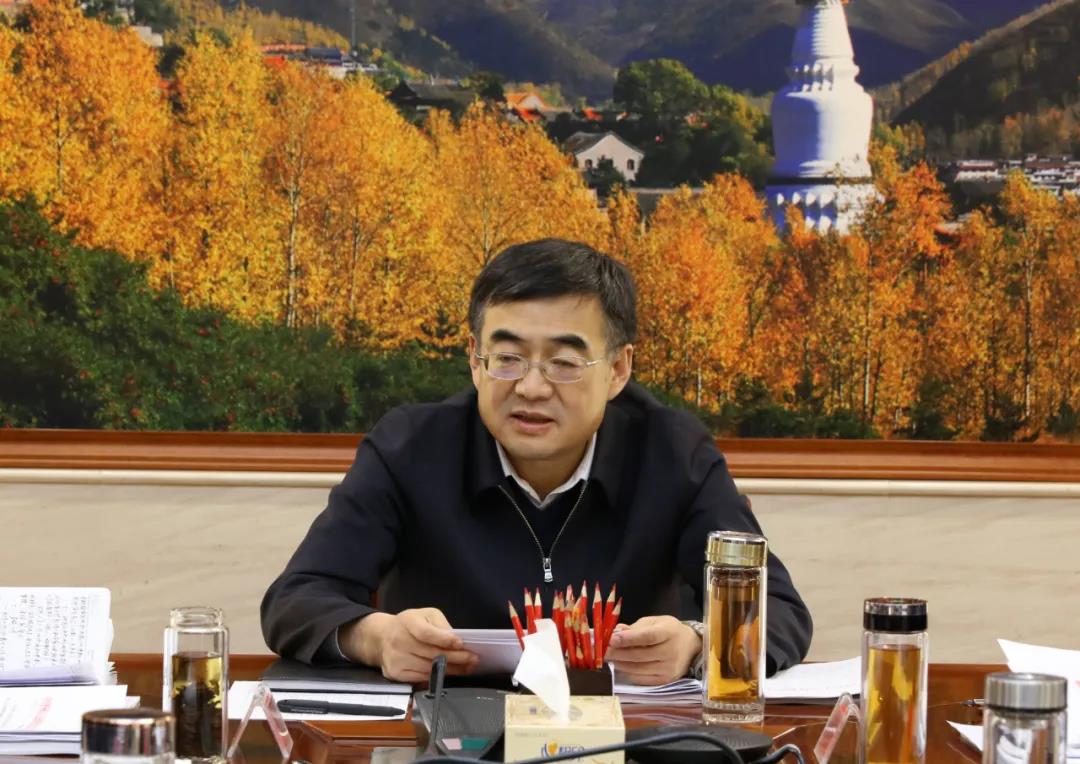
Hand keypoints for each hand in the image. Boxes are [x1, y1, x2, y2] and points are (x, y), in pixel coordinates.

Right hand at [343, 608, 477, 682]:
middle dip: (456, 658)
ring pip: (429, 669)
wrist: (381, 637)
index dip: (444, 639)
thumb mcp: (425, 615)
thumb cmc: (408, 624)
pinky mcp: (396, 674)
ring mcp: (396, 659)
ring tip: (466, 667)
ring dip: (451, 670)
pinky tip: (450, 673)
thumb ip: (440, 625)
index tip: (460, 644)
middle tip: (472, 659)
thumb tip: (454, 639)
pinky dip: (438, 676)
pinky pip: (421, 678)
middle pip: (431, 654)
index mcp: (408, 621)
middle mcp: (399, 641)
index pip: (426, 633)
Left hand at [603, 615, 701, 684]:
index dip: (628, 639)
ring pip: (638, 669)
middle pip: (640, 655)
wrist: (691, 646)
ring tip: (608, 658)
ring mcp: (668, 669)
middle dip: (618, 653)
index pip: (647, 637)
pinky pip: (642, 679)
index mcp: (669, 632)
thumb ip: (635, 628)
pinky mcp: (665, 680)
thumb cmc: (669, 631)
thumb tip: (615, 633)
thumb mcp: (654, 622)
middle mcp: (670, 652)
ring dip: (620, 664)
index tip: (612, 639)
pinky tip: (621, 665)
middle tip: (602, 651)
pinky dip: (629, 672)